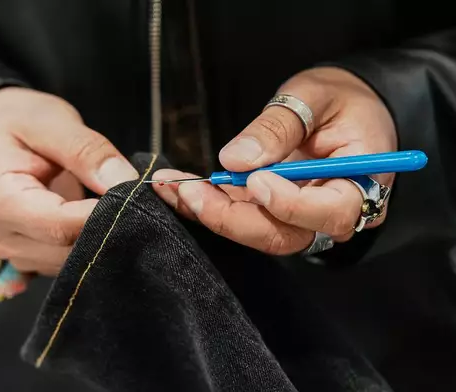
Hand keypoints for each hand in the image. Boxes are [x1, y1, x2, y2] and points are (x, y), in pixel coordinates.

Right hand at [0, 87, 137, 274]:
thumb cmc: (15, 121)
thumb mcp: (50, 121)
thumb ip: (86, 150)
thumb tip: (124, 181)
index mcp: (0, 202)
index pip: (63, 226)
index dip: (106, 216)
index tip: (137, 195)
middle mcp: (2, 236)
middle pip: (69, 250)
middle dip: (109, 228)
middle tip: (137, 197)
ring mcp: (13, 252)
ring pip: (72, 263)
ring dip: (102, 239)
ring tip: (119, 203)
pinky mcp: (28, 257)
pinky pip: (67, 262)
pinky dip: (90, 243)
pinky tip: (102, 216)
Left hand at [153, 67, 396, 254]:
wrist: (343, 107)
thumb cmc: (340, 98)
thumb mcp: (313, 96)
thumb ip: (280, 127)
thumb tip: (236, 160)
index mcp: (361, 183)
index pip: (330, 212)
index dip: (290, 204)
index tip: (255, 180)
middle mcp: (332, 212)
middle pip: (284, 235)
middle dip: (232, 218)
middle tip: (191, 191)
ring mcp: (301, 218)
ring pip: (256, 232)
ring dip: (210, 212)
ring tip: (172, 186)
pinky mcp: (273, 213)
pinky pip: (242, 218)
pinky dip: (207, 205)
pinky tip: (176, 187)